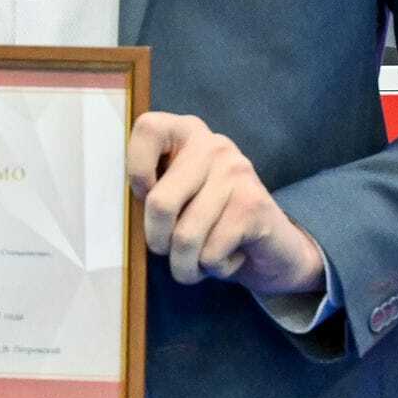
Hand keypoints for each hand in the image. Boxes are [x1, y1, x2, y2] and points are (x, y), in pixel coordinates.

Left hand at [129, 111, 326, 300]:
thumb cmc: (210, 225)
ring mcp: (237, 173)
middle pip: (160, 203)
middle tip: (168, 250)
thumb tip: (123, 210)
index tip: (145, 196)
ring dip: (185, 265)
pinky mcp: (253, 205)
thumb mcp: (175, 200)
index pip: (148, 128)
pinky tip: (230, 256)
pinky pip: (210, 254)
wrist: (274, 249)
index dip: (136, 170)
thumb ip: (150, 192)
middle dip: (157, 242)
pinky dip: (213, 269)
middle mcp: (214, 145)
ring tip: (199, 261)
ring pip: (185, 237)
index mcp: (187, 133)